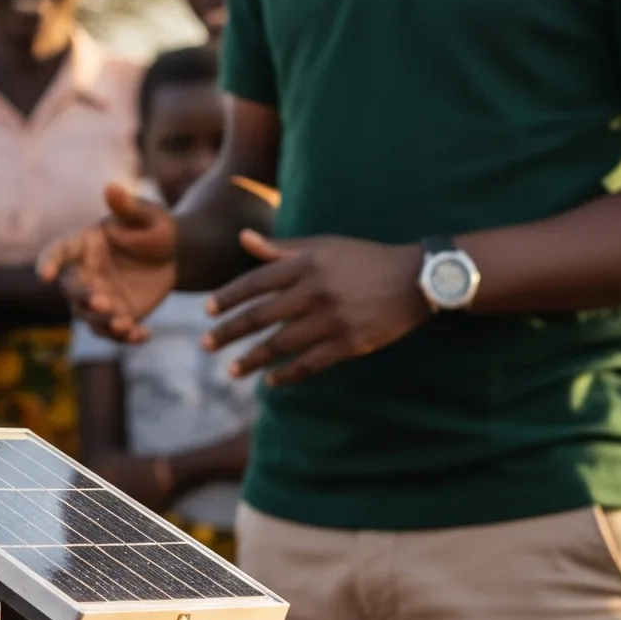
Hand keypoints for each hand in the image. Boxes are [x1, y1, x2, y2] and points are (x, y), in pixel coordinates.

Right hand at [38, 183, 176, 343]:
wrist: (178, 255)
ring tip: (125, 324)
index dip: (49, 263)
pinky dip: (126, 338)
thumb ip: (129, 207)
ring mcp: (100, 297)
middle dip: (84, 298)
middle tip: (103, 301)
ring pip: (89, 317)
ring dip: (103, 322)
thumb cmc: (156, 228)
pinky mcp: (118, 316)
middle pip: (72, 290)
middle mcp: (86, 273)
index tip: (46, 275)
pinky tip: (143, 335)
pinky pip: (114, 333)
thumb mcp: (147, 215)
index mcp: (84, 245)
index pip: (59, 252)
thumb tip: (112, 187)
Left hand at [205, 231, 423, 383]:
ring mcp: (333, 320)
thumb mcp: (324, 246)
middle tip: (205, 345)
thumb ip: (281, 248)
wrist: (416, 279)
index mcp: (307, 265)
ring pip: (282, 344)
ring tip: (230, 371)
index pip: (256, 282)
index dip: (229, 297)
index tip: (207, 311)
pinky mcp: (350, 344)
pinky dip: (288, 375)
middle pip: (262, 315)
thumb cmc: (364, 259)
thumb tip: (243, 238)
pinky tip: (270, 381)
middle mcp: (316, 292)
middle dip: (230, 331)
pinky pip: (311, 364)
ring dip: (252, 359)